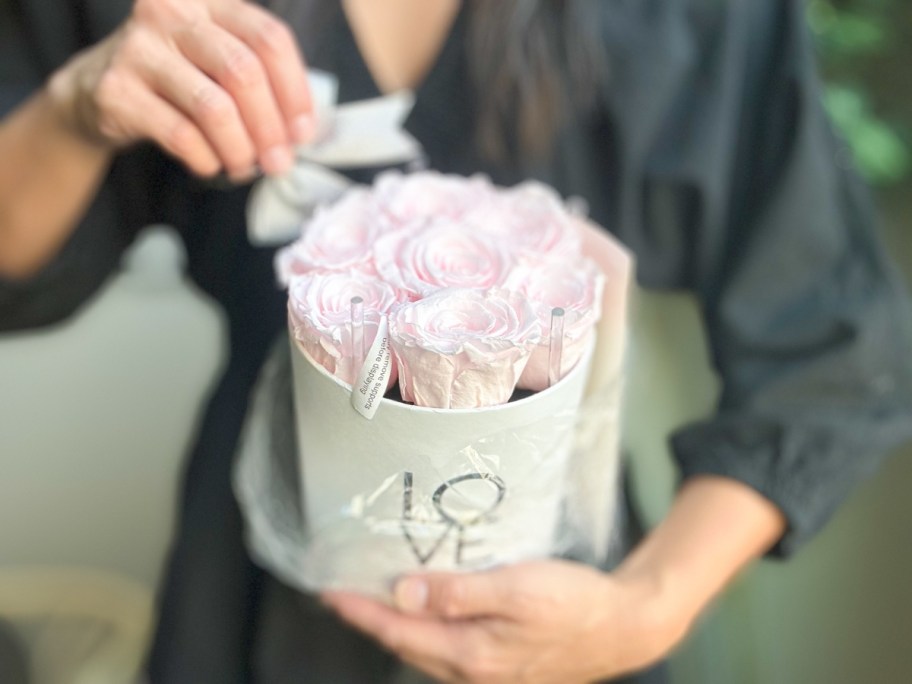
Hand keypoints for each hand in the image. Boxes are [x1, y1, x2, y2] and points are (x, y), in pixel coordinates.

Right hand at [47, 0, 313, 178]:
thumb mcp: (218, 61)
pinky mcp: (117, 90)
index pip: (270, 39)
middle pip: (245, 73)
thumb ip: (262, 81)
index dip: (296, 90)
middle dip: (271, 128)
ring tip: (244, 168)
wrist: (96, 89)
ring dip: (240, 149)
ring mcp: (140, 49)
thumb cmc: (176, 79)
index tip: (304, 131)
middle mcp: (173, 13)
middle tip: (280, 162)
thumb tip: (305, 131)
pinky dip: (206, 160)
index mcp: (210, 1)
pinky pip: (182, 135)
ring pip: (215, 108)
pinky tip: (211, 165)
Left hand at [322, 560, 686, 683]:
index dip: (361, 611)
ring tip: (376, 596)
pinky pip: (448, 649)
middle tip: (344, 590)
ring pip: (426, 648)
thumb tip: (405, 592)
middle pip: (406, 643)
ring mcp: (486, 672)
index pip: (398, 631)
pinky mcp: (500, 665)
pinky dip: (426, 628)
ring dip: (397, 623)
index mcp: (470, 653)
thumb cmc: (574, 604)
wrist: (623, 627)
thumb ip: (459, 593)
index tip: (330, 591)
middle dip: (371, 618)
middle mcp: (472, 670)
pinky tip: (428, 608)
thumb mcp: (517, 588)